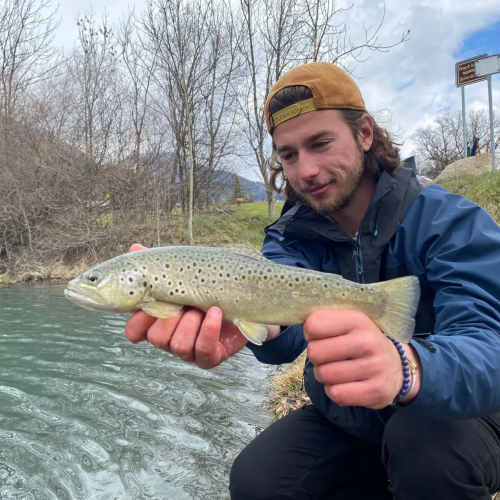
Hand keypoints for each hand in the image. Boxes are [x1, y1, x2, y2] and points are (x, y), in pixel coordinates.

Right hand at [124, 244, 247, 368]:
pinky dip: (209, 330)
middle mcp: (171, 338)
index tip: (150, 302)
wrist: (245, 299)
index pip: (134, 332)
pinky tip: (216, 313)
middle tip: (183, 303)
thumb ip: (159, 265)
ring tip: (202, 308)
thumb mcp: (183, 274)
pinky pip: (203, 350)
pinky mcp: (211, 357)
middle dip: (170, 317)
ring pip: (178, 345)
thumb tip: (135, 247)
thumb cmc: (208, 288)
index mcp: (159, 321)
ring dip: (191, 323)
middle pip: (156, 338)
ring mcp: (190, 350)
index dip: (138, 320)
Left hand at [304, 310, 419, 408]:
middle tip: (328, 357)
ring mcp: (373, 367)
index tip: (320, 336)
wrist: (397, 367)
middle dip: (317, 357)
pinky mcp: (376, 391)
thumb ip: (326, 320)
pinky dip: (334, 392)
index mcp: (357, 320)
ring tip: (337, 370)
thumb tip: (296, 320)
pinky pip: (336, 394)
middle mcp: (367, 342)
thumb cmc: (362, 342)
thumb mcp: (350, 323)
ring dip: (325, 375)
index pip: (314, 325)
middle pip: (315, 352)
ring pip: (324, 375)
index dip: (310, 333)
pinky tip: (344, 384)